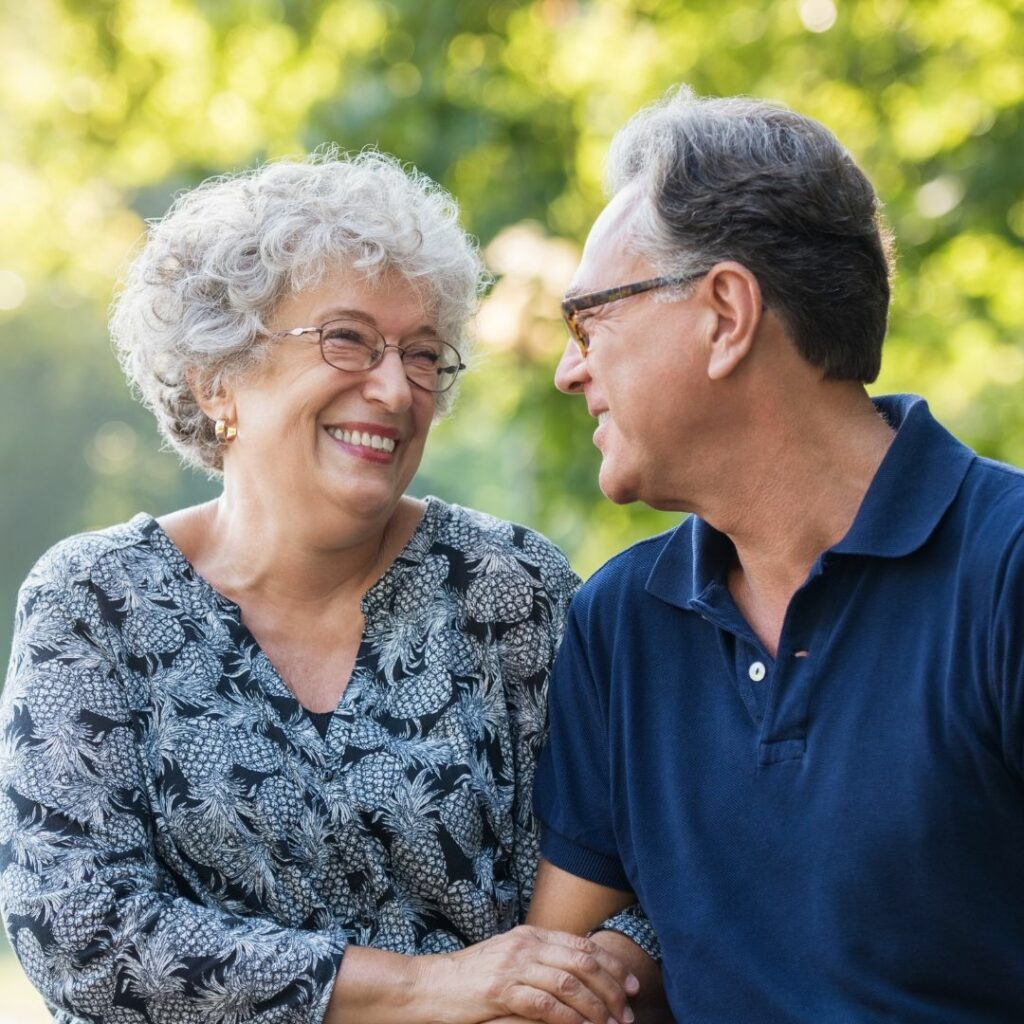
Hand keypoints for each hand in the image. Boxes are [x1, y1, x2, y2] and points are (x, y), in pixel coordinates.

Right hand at [420, 925, 638, 1023]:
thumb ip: (539, 959)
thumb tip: (577, 973)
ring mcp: (512, 965)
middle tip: (628, 1011)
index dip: (611, 965)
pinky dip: (570, 1018)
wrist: (429, 985)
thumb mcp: (508, 958)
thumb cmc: (470, 978)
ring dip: (596, 1007)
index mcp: (530, 935)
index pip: (582, 945)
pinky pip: (545, 1004)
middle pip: (582, 962)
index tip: (632, 985)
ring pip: (569, 983)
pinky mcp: (500, 990)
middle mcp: (525, 944)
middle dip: (611, 988)